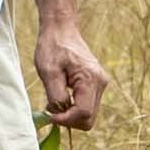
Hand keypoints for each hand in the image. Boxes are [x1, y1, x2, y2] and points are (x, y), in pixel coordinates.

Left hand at [34, 15, 108, 131]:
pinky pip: (87, 105)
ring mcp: (100, 84)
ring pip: (89, 114)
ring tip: (54, 101)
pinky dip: (74, 107)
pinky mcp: (96, 84)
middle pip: (89, 118)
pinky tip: (61, 96)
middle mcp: (101, 83)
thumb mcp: (48, 71)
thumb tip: (61, 114)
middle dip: (69, 120)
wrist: (61, 29)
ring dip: (71, 114)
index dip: (66, 120)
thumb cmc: (52, 47)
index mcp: (90, 79)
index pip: (84, 113)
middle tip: (51, 110)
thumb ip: (56, 95)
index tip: (50, 116)